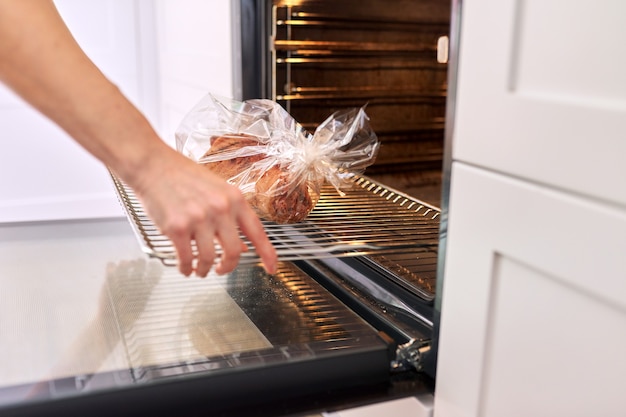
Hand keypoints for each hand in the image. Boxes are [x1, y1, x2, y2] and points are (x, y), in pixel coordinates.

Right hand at [132, 149, 276, 277]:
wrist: (153, 164)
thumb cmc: (182, 176)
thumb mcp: (216, 191)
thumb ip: (231, 217)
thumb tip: (242, 245)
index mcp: (234, 198)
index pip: (258, 232)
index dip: (267, 254)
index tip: (272, 267)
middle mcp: (220, 208)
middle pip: (233, 252)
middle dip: (228, 267)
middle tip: (221, 269)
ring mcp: (199, 218)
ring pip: (209, 259)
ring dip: (204, 270)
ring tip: (200, 269)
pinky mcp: (177, 227)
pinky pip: (186, 258)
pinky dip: (186, 268)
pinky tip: (185, 267)